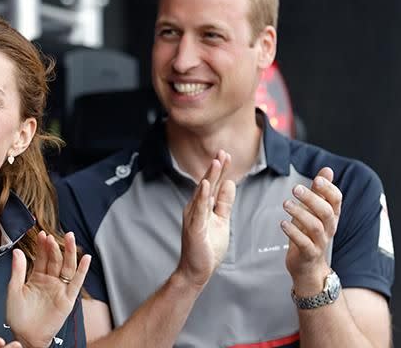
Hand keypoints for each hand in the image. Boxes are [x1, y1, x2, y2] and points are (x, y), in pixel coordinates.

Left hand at [6, 231, 90, 347]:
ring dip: (69, 253)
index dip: (42, 246)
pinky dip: (82, 271)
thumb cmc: (18, 317)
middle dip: (55, 246)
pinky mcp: (68, 299)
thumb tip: (17, 251)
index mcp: (36, 278)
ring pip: (67, 267)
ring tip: (70, 238)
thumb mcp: (14, 290)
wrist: (26, 336)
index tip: (42, 234)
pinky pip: (76, 283)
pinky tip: (86, 258)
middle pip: (55, 260)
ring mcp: (59, 289)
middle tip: (53, 235)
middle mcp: (50, 281)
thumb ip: (17, 271)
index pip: (42, 257)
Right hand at [176, 150, 235, 287]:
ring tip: (216, 162)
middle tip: (222, 152)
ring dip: (209, 177)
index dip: (220, 170)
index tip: (227, 155)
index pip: (213, 185)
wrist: (196, 270)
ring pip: (203, 193)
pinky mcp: (194, 228)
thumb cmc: (207, 247)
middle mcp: (196, 209)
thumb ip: (224, 203)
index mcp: (203, 207)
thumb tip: (230, 183)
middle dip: (215, 168)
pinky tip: (206, 185)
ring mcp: (193, 217)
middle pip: (207, 184)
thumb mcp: (221, 221)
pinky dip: (202, 196)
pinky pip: (199, 209)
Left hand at [281, 167, 342, 294]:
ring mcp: (320, 242)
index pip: (337, 200)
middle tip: (296, 189)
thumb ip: (319, 192)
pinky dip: (293, 232)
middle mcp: (329, 229)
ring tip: (286, 204)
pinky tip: (283, 223)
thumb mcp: (314, 212)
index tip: (318, 179)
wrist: (308, 267)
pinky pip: (304, 243)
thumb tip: (327, 169)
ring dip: (300, 214)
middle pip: (326, 212)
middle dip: (312, 199)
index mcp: (331, 216)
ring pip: (315, 227)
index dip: (329, 189)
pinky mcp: (308, 254)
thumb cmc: (309, 235)